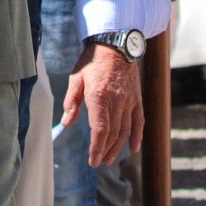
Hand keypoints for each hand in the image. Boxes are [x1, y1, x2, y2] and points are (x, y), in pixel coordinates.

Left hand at [61, 43, 143, 165]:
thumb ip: (71, 102)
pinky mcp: (136, 98)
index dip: (96, 148)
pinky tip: (133, 147)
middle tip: (99, 161)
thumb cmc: (92, 61)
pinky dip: (137, 135)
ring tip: (110, 157)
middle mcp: (116, 101)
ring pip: (125, 130)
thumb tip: (66, 123)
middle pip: (113, 133)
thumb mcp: (76, 78)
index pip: (99, 130)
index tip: (92, 161)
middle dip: (105, 150)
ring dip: (118, 146)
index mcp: (99, 97)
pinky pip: (139, 120)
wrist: (115, 44)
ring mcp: (129, 100)